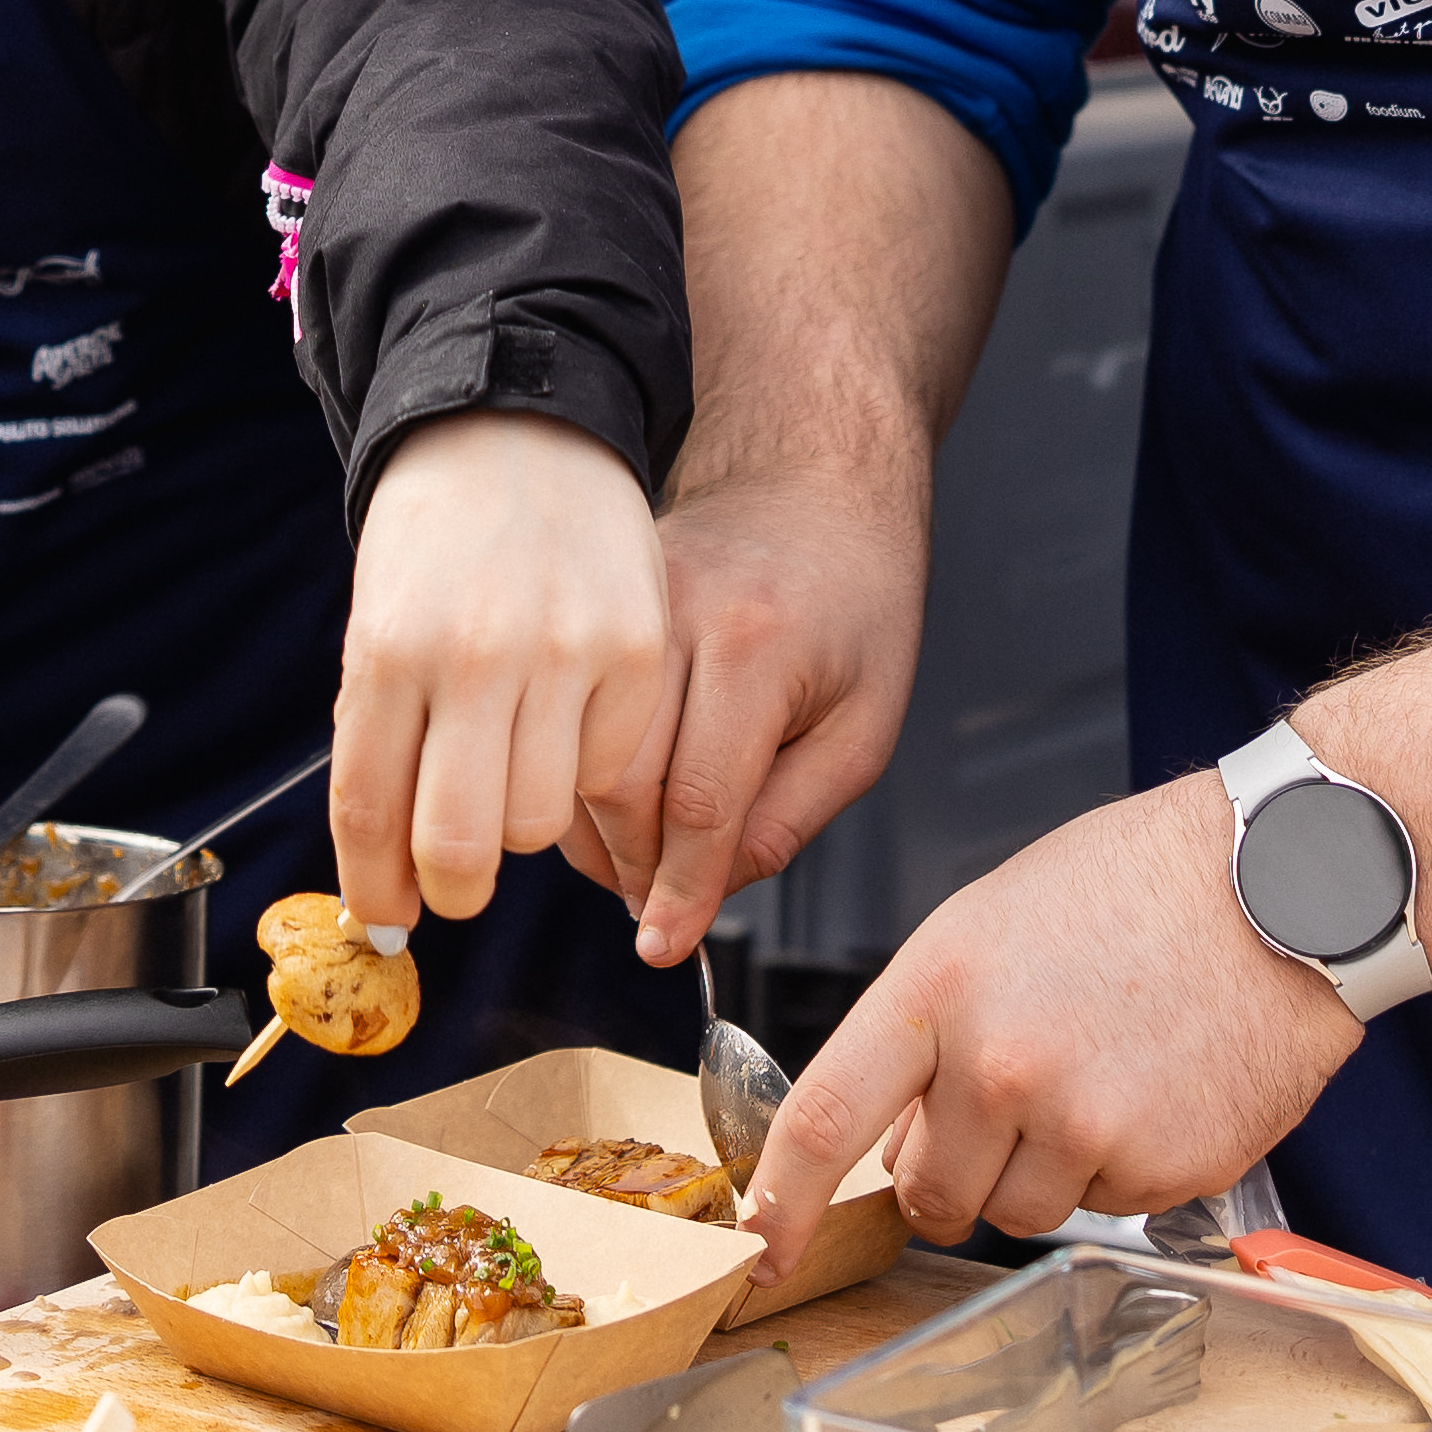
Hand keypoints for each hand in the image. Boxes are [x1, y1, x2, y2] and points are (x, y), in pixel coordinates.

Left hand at [328, 414, 675, 930]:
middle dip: (452, 889)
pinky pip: (609, 771)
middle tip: (455, 879)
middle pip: (460, 844)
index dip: (378, 889)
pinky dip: (584, 770)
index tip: (388, 917)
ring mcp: (563, 651)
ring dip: (519, 824)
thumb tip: (391, 883)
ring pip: (539, 824)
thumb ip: (380, 747)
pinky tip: (565, 719)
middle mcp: (473, 655)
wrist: (516, 429)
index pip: (371, 814)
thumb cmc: (436, 540)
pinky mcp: (636, 650)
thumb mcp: (378, 628)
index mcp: (388, 650)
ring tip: (512, 772)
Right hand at [563, 450, 933, 969]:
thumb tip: (704, 894)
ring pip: (577, 752)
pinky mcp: (600, 602)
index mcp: (757, 643)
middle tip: (657, 909)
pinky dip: (581, 779)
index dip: (681, 890)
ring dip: (599, 833)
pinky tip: (617, 809)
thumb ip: (789, 816)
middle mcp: (676, 613)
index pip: (699, 799)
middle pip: (619, 781)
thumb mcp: (864, 724)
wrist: (815, 482)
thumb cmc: (858, 604)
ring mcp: (626, 601)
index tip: (666, 949)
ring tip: (639, 867)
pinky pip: (567, 710)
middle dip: (635, 867)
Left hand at [738, 768, 1357, 1284]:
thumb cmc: (1136, 884)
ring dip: (1043, 1171)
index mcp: (938, 989)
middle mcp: (998, 1066)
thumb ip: (928, 1032)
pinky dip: (1121, 1170)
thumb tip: (892, 1142)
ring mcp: (1081, 1127)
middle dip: (951, 1175)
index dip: (780, 1203)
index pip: (824, 1119)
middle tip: (1009, 1105)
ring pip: (1019, 1213)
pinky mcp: (1158, 1170)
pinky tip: (1155, 1087)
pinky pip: (1106, 1211)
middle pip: (928, 1195)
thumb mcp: (991, 924)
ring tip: (1100, 1072)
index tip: (759, 1252)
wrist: (1283, 882)